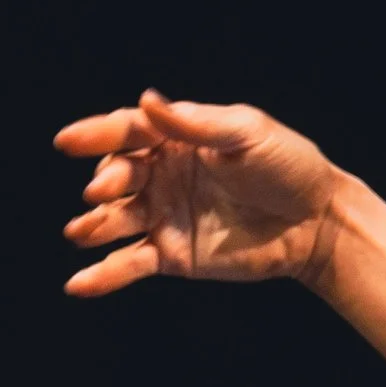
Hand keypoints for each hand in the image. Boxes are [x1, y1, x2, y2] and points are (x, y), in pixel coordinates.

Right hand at [55, 91, 341, 297]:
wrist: (318, 222)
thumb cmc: (289, 167)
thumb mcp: (248, 133)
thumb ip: (197, 124)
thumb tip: (147, 101)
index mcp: (178, 139)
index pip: (129, 132)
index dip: (96, 135)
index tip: (67, 142)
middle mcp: (163, 175)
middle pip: (118, 175)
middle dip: (105, 182)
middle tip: (102, 192)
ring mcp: (165, 216)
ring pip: (117, 220)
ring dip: (94, 226)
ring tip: (81, 232)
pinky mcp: (173, 255)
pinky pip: (130, 265)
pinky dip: (103, 275)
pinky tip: (78, 285)